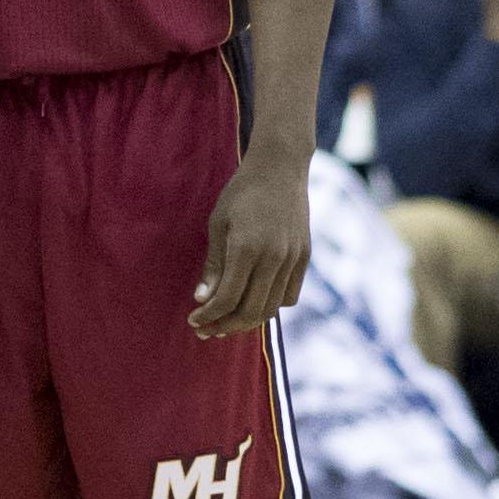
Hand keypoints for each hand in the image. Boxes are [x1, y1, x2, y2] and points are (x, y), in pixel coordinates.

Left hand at [189, 150, 310, 340]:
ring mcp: (293, 259)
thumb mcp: (218, 225)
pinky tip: (254, 303)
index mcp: (247, 248)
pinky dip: (271, 305)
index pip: (227, 298)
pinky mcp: (304, 257)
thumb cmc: (241, 193)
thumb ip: (213, 265)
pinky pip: (290, 295)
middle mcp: (274, 258)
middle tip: (206, 330)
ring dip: (248, 320)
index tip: (194, 320)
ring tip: (227, 322)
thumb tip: (202, 300)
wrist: (281, 168)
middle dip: (225, 325)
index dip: (209, 316)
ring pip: (272, 307)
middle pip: (251, 311)